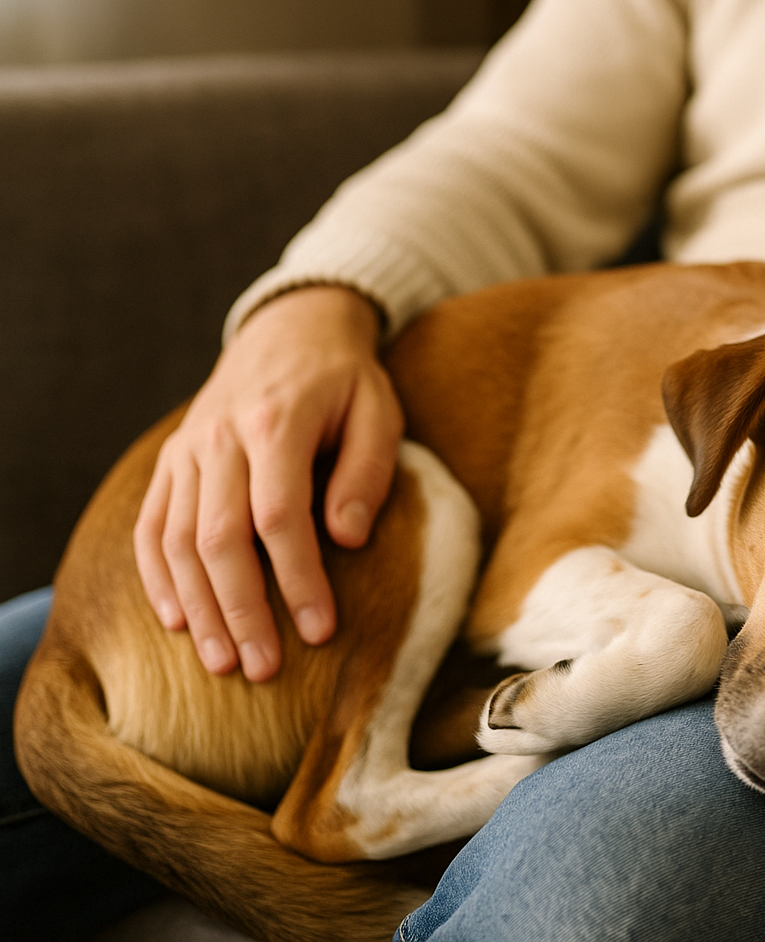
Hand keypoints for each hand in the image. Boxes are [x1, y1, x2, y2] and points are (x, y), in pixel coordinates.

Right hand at [133, 286, 403, 680]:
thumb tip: (348, 539)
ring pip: (178, 540)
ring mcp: (187, 450)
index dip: (298, 579)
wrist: (289, 330)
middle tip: (264, 669)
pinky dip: (159, 577)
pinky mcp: (171, 461)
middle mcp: (219, 437)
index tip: (321, 631)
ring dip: (200, 607)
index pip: (279, 516)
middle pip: (219, 538)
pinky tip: (178, 621)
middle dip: (242, 610)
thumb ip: (366, 473)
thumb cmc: (345, 381)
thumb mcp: (378, 413)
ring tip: (223, 663)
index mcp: (275, 422)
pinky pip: (152, 525)